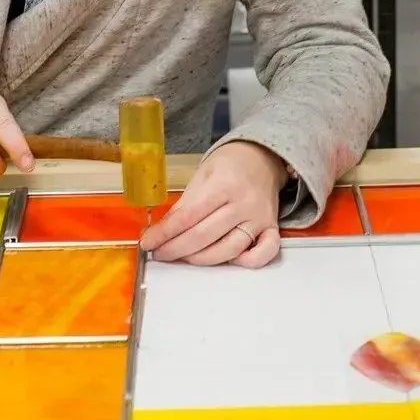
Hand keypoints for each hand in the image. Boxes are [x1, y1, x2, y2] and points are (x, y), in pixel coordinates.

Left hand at [141, 140, 286, 266]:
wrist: (263, 157)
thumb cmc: (230, 165)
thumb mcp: (201, 175)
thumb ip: (185, 203)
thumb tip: (165, 231)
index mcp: (223, 184)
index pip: (188, 216)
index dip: (164, 233)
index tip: (148, 242)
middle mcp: (243, 203)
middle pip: (204, 236)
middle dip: (176, 249)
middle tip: (160, 253)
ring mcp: (259, 218)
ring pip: (229, 250)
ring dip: (200, 259)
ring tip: (183, 256)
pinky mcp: (271, 228)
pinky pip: (264, 253)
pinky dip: (248, 262)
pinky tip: (228, 260)